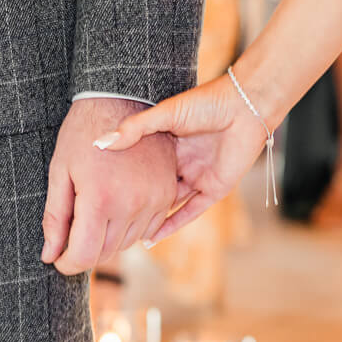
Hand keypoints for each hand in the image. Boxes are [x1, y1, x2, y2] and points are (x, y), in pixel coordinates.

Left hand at [42, 98, 178, 275]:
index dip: (66, 264)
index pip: (83, 256)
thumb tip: (49, 255)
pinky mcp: (167, 194)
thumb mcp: (60, 173)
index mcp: (99, 199)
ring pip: (127, 243)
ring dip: (107, 240)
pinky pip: (147, 229)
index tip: (58, 259)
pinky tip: (115, 208)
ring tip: (93, 214)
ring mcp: (154, 200)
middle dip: (85, 250)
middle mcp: (131, 205)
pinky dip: (129, 228)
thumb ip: (55, 218)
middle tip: (71, 235)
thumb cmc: (82, 133)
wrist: (122, 99)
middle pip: (105, 253)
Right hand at [95, 75, 270, 241]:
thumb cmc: (207, 103)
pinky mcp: (214, 189)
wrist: (244, 106)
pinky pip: (190, 212)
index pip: (140, 167)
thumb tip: (101, 142)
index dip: (121, 179)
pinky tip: (151, 239)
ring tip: (122, 235)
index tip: (97, 192)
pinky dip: (172, 225)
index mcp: (168, 144)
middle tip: (105, 219)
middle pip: (153, 188)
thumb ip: (134, 129)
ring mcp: (198, 177)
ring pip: (169, 204)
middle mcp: (181, 163)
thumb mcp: (165, 114)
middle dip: (132, 203)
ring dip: (149, 219)